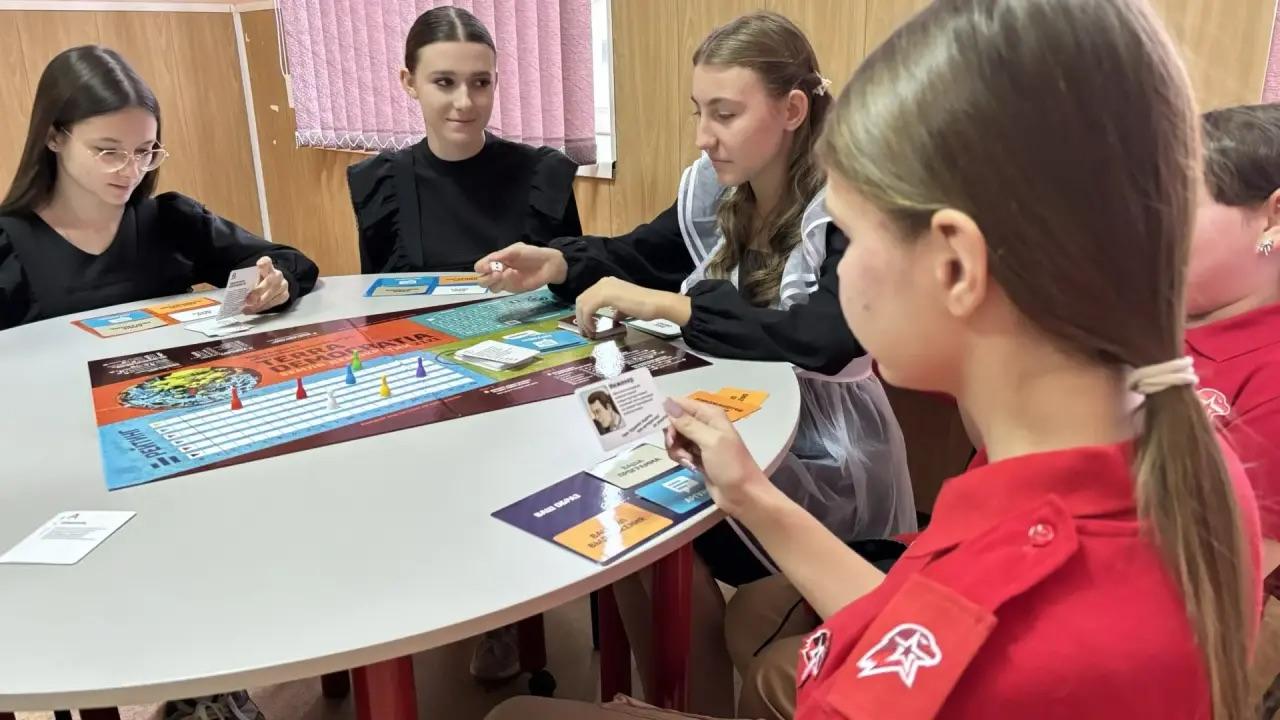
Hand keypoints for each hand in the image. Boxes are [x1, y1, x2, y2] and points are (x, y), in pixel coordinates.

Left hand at [244, 257, 288, 312]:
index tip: (259, 264)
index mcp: (267, 266)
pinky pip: (275, 302)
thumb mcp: (253, 276)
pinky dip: (264, 307)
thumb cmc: (259, 280)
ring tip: (248, 308)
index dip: (263, 263)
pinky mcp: (285, 294)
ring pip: (272, 294)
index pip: (266, 261)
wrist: (273, 284)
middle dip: (258, 292)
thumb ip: (248, 280)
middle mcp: (277, 274)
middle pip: (269, 281)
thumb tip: (237, 292)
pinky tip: (255, 309)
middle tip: (248, 301)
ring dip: (259, 303)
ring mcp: (283, 284)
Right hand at [475, 243, 568, 292]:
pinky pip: (500, 289)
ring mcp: (503, 281)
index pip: (480, 266)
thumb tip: (489, 261)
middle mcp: (497, 271)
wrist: (548, 265)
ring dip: (493, 281)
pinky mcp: (511, 288)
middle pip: (481, 279)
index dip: (482, 267)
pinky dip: (503, 283)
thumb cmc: (532, 254)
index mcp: (496, 260)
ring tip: (504, 274)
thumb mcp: (516, 250)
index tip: (489, 266)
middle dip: (486, 277)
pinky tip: (512, 275)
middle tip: (497, 273)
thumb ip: (502, 255)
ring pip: (489, 287)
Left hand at [575, 277, 684, 337]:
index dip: (583, 313)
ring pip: (582, 304)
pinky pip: (588, 309)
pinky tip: (594, 329)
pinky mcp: (605, 295)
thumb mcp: (626, 308)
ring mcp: (604, 287)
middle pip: (581, 300)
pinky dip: (587, 321)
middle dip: (580, 317)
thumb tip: (614, 317)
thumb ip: (617, 311)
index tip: (587, 327)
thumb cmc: (645, 307)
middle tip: (584, 332)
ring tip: (589, 333)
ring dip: (583, 321)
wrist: (656, 304)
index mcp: (608, 284)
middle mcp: (603, 282)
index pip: (588, 297)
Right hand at [663, 396, 772, 517]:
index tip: (653, 422)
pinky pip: (680, 452)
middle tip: (674, 446)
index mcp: (710, 415)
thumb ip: (688, 423)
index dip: (667, 411)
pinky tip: (690, 466)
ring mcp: (701, 442)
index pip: (681, 404)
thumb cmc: (730, 465)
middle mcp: (705, 425)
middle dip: (671, 435)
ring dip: (676, 450)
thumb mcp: (709, 441)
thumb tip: (667, 403)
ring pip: (676, 438)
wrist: (743, 495)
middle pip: (675, 422)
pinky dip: (681, 459)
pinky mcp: (697, 458)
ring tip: (687, 461)